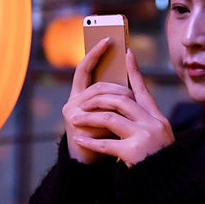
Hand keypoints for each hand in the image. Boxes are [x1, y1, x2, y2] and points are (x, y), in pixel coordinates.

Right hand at [63, 38, 136, 163]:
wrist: (89, 164)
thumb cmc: (102, 136)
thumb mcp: (107, 112)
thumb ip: (112, 96)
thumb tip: (130, 73)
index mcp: (79, 95)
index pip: (84, 68)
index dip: (95, 53)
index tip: (108, 39)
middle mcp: (72, 102)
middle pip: (97, 85)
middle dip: (117, 86)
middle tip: (132, 90)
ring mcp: (72, 113)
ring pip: (99, 98)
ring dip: (118, 99)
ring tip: (132, 102)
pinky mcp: (76, 125)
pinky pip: (98, 115)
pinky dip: (113, 114)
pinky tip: (125, 116)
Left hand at [70, 49, 174, 166]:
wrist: (168, 186)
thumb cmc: (159, 162)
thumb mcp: (159, 136)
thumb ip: (145, 119)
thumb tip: (125, 99)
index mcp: (158, 118)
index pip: (143, 89)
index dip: (134, 71)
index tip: (127, 53)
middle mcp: (152, 124)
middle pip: (120, 100)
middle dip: (98, 100)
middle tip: (82, 102)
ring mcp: (144, 137)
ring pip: (110, 118)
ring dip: (89, 118)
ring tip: (75, 120)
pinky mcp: (134, 152)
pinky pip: (106, 143)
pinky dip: (90, 141)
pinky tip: (79, 139)